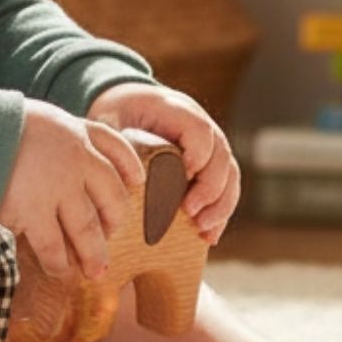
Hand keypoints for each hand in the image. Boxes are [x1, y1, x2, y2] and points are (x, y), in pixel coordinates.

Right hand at [0, 101, 147, 279]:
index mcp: (75, 131)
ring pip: (87, 229)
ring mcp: (57, 188)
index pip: (115, 146)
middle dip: (113, 221)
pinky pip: (54, 247)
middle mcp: (75, 159)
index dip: (128, 166)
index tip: (135, 181)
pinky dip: (59, 263)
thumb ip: (55, 138)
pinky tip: (60, 272)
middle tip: (110, 235)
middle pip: (111, 195)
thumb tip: (63, 160)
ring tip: (95, 270)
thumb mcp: (36, 119)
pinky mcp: (33, 212)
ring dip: (93, 253)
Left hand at [85, 81, 239, 243]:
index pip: (200, 131)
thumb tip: (122, 177)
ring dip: (221, 205)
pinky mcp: (211, 165)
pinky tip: (209, 236)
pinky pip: (227, 188)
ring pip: (230, 175)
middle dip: (210, 188)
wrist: (130, 105)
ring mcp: (210, 145)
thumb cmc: (119, 114)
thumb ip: (114, 142)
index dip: (197, 156)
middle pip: (221, 156)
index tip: (182, 178)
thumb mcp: (110, 120)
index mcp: (176, 110)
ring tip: (202, 230)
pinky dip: (221, 213)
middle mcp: (201, 125)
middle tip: (190, 213)